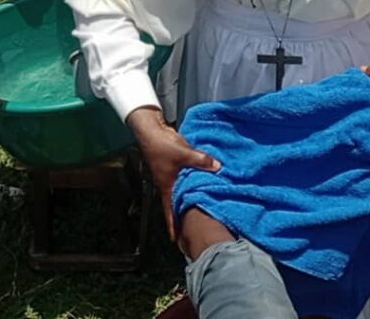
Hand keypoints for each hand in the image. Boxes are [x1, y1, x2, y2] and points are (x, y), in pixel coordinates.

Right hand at [127, 107, 220, 239]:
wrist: (151, 129)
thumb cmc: (160, 146)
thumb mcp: (183, 154)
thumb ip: (201, 160)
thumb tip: (217, 167)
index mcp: (167, 186)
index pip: (169, 210)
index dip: (172, 225)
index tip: (176, 239)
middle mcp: (169, 183)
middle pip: (177, 203)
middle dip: (184, 214)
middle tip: (194, 227)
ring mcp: (172, 174)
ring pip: (183, 190)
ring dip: (191, 197)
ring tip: (203, 206)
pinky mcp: (177, 164)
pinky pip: (187, 176)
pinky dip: (195, 180)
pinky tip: (205, 179)